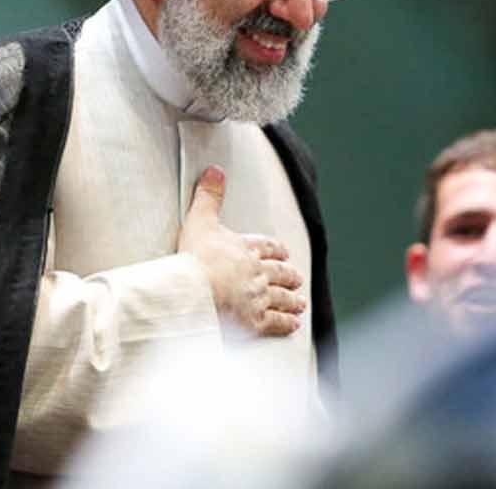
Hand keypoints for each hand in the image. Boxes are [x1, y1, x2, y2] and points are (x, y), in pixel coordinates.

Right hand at [177, 165, 305, 336]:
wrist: (197, 291)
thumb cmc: (196, 258)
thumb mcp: (200, 220)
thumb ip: (209, 196)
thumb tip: (215, 170)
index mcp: (244, 248)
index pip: (265, 246)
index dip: (274, 249)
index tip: (282, 251)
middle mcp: (256, 272)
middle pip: (277, 273)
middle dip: (288, 275)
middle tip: (296, 277)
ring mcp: (258, 297)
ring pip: (281, 297)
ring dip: (292, 299)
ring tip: (300, 302)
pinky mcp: (255, 321)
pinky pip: (276, 322)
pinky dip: (286, 323)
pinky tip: (294, 324)